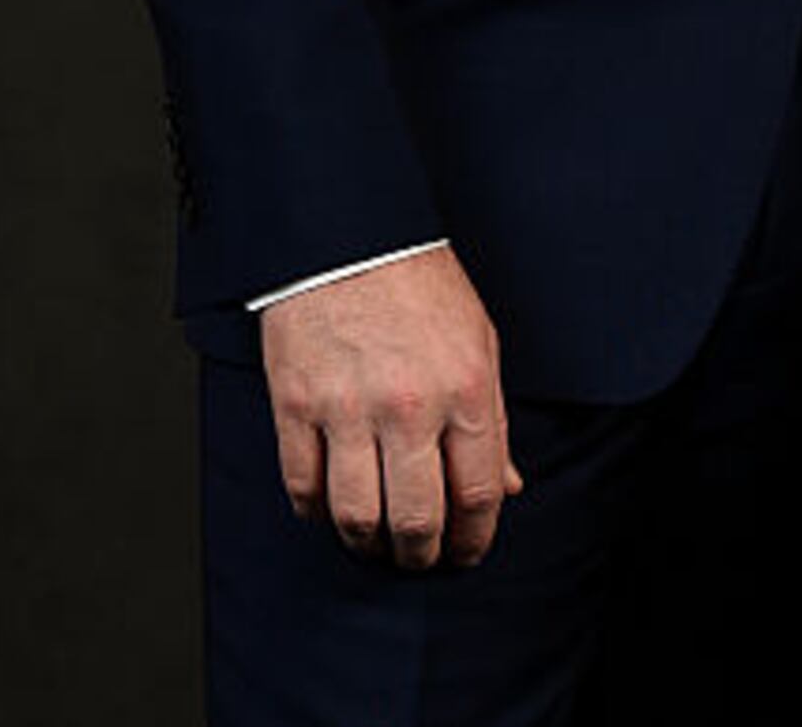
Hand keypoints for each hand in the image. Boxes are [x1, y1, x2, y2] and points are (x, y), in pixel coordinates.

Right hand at [259, 245, 519, 568]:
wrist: (351, 241)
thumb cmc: (422, 289)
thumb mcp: (480, 346)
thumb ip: (492, 423)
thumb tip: (505, 486)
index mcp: (467, 389)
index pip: (478, 491)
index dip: (475, 536)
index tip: (469, 553)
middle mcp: (410, 406)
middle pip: (417, 517)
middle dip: (422, 554)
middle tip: (421, 560)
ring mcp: (348, 409)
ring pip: (356, 515)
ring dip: (369, 544)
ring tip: (378, 545)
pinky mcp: (296, 407)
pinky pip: (304, 486)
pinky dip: (317, 512)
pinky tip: (331, 512)